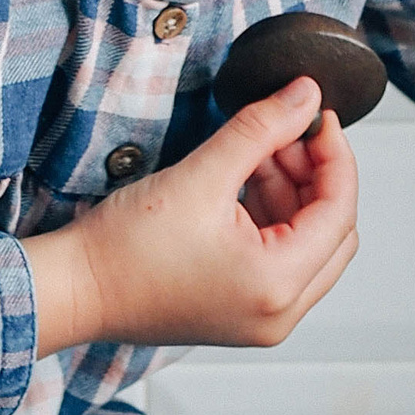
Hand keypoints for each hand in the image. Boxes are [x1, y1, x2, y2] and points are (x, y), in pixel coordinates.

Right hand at [26, 78, 359, 353]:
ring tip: (256, 152)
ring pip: (308, 245)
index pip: (340, 212)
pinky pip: (280, 260)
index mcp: (277, 286)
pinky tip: (243, 181)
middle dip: (315, 176)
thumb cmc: (123, 249)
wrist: (74, 289)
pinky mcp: (240, 311)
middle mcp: (279, 314)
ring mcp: (261, 318)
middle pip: (333, 232)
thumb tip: (305, 96)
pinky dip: (272, 218)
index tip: (318, 118)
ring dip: (292, 194)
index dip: (336, 156)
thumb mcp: (201, 174)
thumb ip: (261, 129)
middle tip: (286, 134)